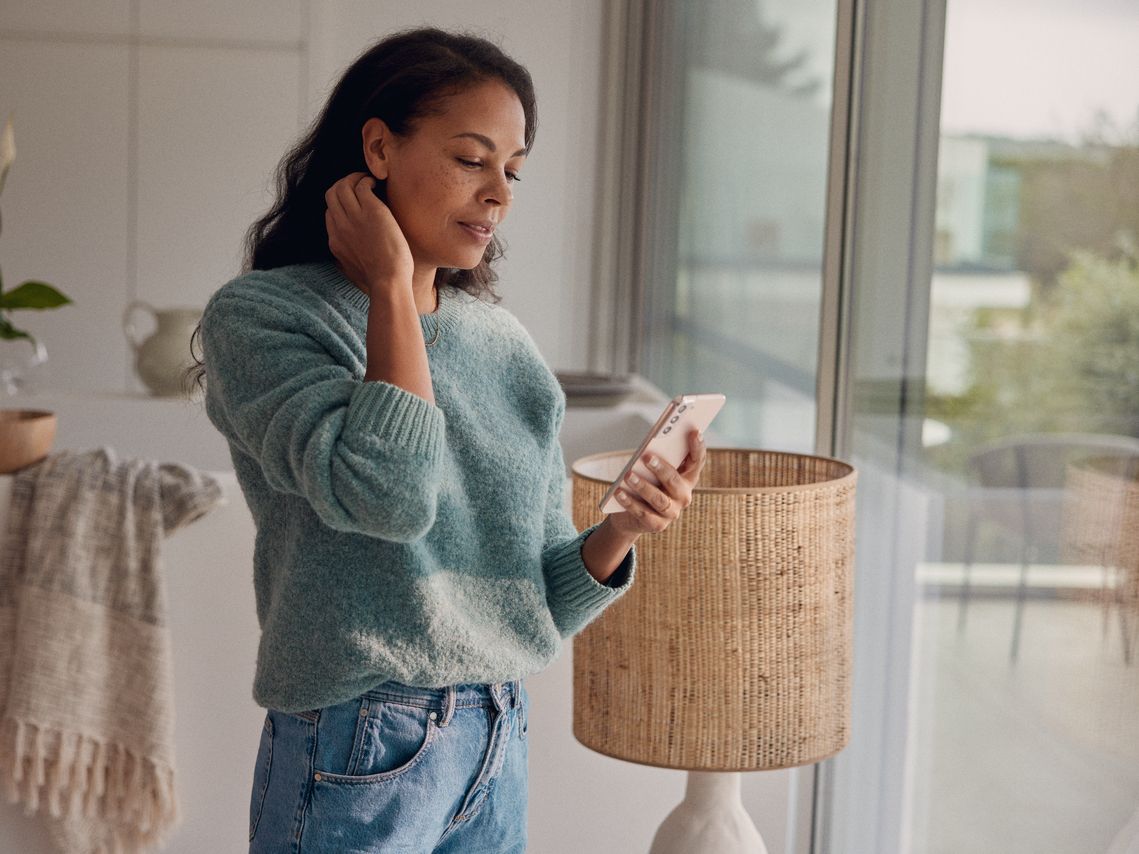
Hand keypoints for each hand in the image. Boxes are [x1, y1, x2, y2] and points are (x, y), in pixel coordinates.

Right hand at [324, 172, 414, 296]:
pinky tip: (377, 184)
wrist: (388, 282)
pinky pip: (361, 185)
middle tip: (359, 184)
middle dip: (343, 184)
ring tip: (369, 181)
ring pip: (342, 186)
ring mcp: (354, 218)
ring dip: (355, 178)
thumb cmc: (379, 281)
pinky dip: (367, 180)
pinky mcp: (372, 211)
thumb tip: (352, 258)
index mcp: (335, 241)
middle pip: (331, 194)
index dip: (340, 204)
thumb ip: (349, 259)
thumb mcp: (354, 271)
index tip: (355, 203)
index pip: (329, 212)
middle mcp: (340, 226)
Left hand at [605, 429, 706, 536]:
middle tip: (647, 456)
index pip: (697, 461)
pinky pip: (643, 513)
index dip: (698, 447)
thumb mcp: (652, 470)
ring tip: (628, 475)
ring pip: (659, 499)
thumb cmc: (645, 483)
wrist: (631, 515)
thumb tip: (650, 444)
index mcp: (687, 478)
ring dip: (643, 486)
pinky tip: (618, 492)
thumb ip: (657, 457)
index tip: (694, 431)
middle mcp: (684, 496)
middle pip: (674, 481)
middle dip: (661, 468)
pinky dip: (629, 502)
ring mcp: (672, 512)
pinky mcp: (657, 525)